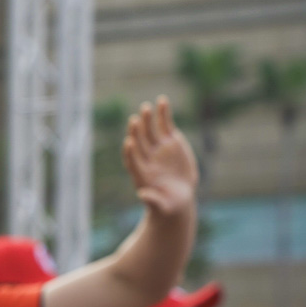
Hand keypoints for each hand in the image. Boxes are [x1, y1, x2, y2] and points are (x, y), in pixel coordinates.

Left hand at [122, 96, 197, 218]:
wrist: (178, 196)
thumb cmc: (168, 204)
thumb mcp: (162, 205)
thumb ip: (153, 200)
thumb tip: (142, 195)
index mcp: (142, 173)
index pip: (132, 161)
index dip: (130, 153)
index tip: (128, 143)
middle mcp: (147, 158)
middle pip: (139, 143)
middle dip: (137, 132)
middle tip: (134, 120)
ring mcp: (158, 148)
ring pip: (150, 131)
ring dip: (147, 119)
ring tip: (146, 107)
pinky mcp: (169, 141)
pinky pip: (165, 125)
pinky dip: (163, 114)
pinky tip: (162, 101)